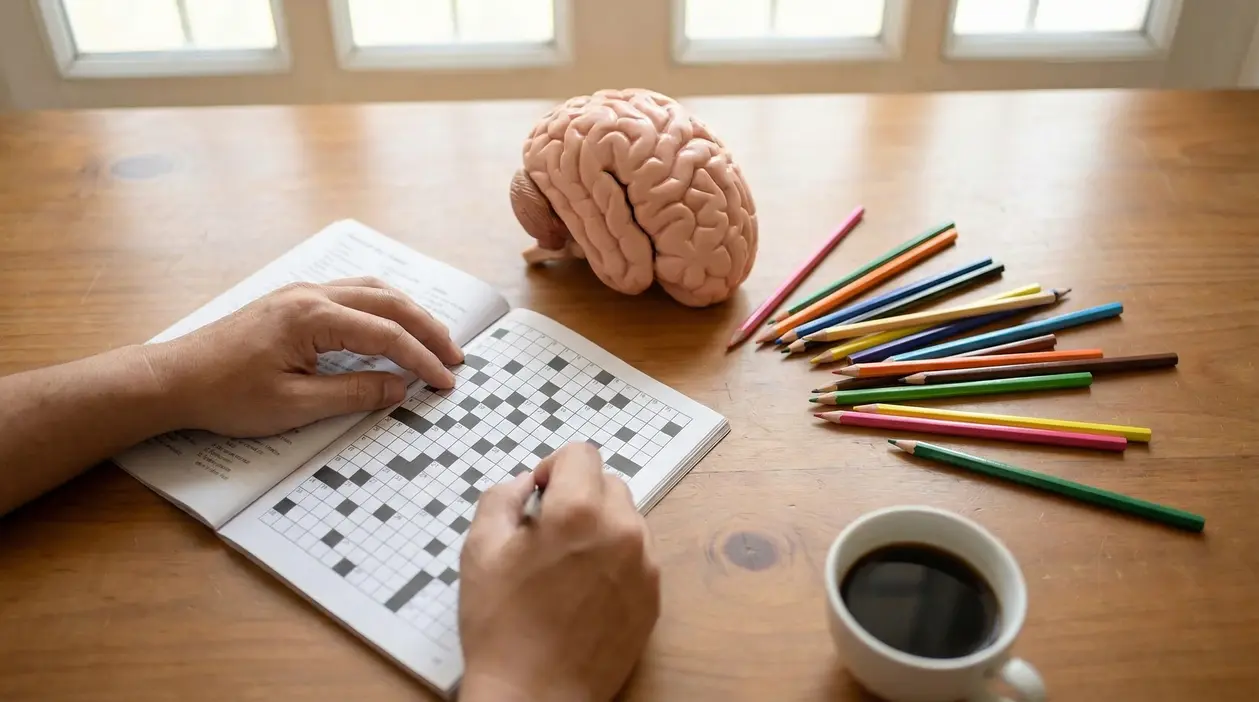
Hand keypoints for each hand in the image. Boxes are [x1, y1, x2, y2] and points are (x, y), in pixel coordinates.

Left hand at [144, 277, 462, 436]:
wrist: (173, 379)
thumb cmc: (225, 395)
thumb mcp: (293, 405)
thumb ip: (352, 392)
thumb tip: (399, 388)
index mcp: (312, 317)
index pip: (385, 334)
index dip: (421, 359)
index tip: (446, 381)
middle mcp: (311, 295)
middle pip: (388, 302)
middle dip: (427, 328)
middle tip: (456, 356)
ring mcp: (302, 293)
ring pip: (373, 290)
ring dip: (408, 313)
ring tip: (434, 339)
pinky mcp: (294, 302)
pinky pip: (353, 294)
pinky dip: (384, 308)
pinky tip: (393, 325)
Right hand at [458, 442, 660, 701]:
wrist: (535, 696)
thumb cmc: (500, 625)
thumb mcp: (479, 549)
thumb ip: (502, 498)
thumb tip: (525, 483)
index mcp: (578, 511)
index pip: (581, 453)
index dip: (553, 468)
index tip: (537, 497)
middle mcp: (621, 530)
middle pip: (608, 483)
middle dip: (578, 496)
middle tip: (547, 534)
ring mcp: (644, 565)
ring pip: (626, 519)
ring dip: (599, 527)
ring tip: (567, 567)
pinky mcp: (654, 597)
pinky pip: (638, 556)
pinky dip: (615, 560)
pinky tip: (585, 591)